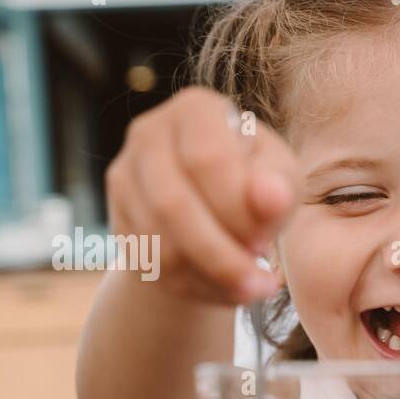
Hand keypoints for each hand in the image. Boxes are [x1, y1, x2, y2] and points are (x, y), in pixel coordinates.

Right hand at [104, 86, 300, 305]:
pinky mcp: (118, 215)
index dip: (236, 209)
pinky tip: (224, 288)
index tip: (265, 241)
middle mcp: (150, 132)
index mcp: (198, 109)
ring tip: (251, 288)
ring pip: (157, 241)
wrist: (222, 212)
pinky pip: (149, 264)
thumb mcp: (281, 181)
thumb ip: (279, 188)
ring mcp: (126, 173)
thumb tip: (271, 197)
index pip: (206, 159)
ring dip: (210, 277)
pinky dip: (194, 286)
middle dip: (222, 255)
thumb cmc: (259, 185)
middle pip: (172, 204)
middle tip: (261, 283)